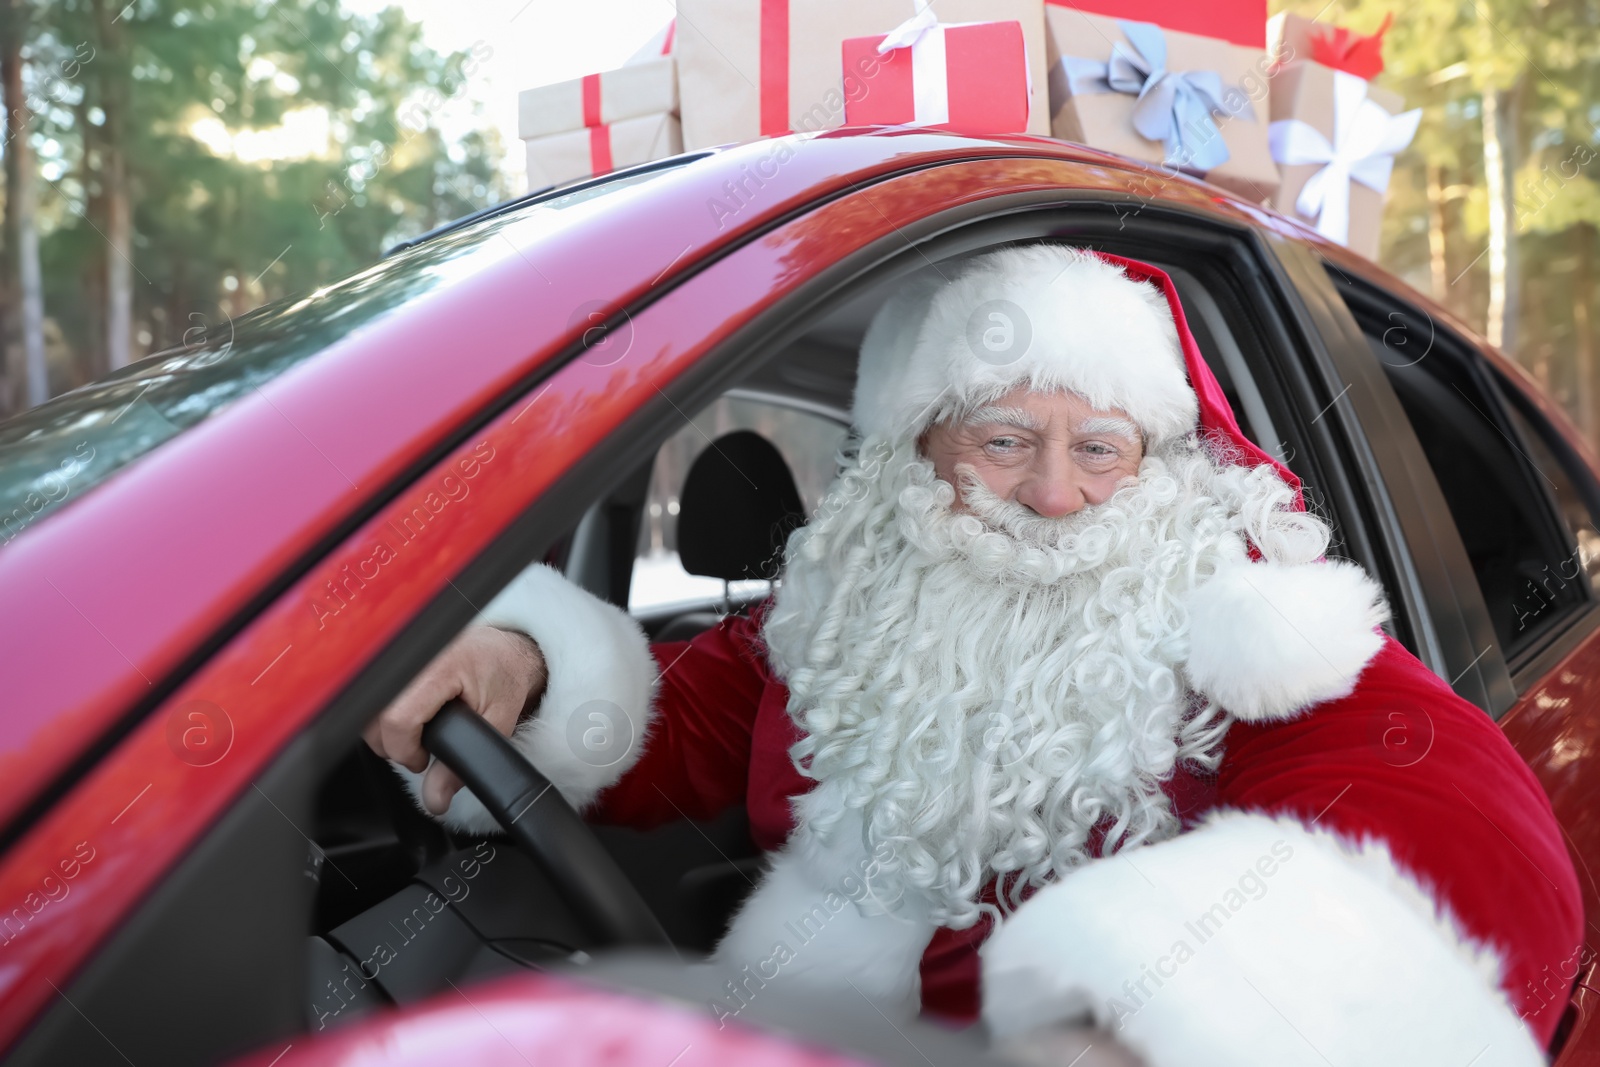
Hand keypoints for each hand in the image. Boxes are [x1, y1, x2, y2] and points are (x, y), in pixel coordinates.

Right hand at [363, 625, 547, 814]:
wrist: (502, 650)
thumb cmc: (503, 676)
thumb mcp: (496, 722)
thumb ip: (464, 762)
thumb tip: (435, 800)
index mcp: (439, 666)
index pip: (398, 719)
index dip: (406, 751)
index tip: (423, 760)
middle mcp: (412, 655)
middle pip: (373, 718)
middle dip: (393, 745)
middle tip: (421, 748)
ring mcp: (397, 653)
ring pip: (364, 709)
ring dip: (384, 730)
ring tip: (415, 730)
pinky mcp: (388, 656)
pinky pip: (367, 696)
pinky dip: (380, 714)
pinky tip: (405, 715)